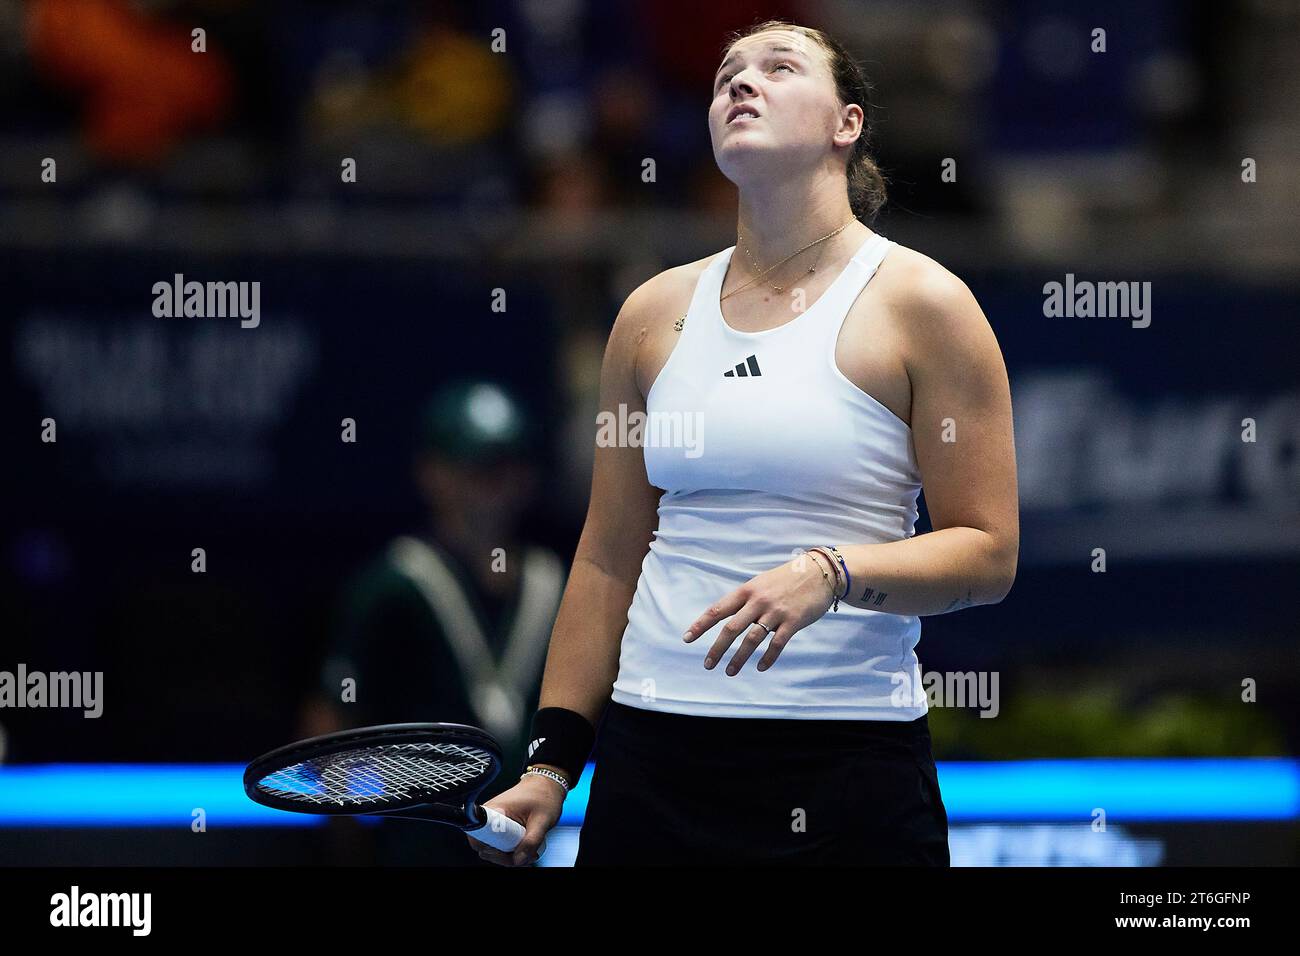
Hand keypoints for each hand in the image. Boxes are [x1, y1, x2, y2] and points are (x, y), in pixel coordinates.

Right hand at [466, 773, 564, 865]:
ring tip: (530, 851)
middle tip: (525, 855)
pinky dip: (513, 851)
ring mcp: (494, 823)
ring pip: (494, 849)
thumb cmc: (543, 796)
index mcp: (494, 811)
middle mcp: (490, 816)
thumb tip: (519, 860)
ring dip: (511, 855)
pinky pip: (501, 845)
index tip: (509, 853)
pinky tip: (527, 849)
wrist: (547, 785)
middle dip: (505, 857)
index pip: (478, 838)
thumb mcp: (542, 820)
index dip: (492, 851)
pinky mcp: (500, 827)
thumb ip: (531, 842)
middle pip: (485, 848)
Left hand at [682, 550, 837, 675]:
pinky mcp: (793, 621)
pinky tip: (760, 668)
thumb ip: (746, 599)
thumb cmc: (787, 579)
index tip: (687, 638)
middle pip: (731, 628)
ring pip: (752, 639)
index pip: (718, 610)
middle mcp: (758, 601)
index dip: (701, 625)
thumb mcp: (761, 583)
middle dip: (717, 649)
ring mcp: (776, 612)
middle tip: (707, 664)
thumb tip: (729, 617)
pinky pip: (777, 643)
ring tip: (729, 672)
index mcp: (747, 590)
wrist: (819, 572)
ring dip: (739, 658)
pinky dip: (767, 658)